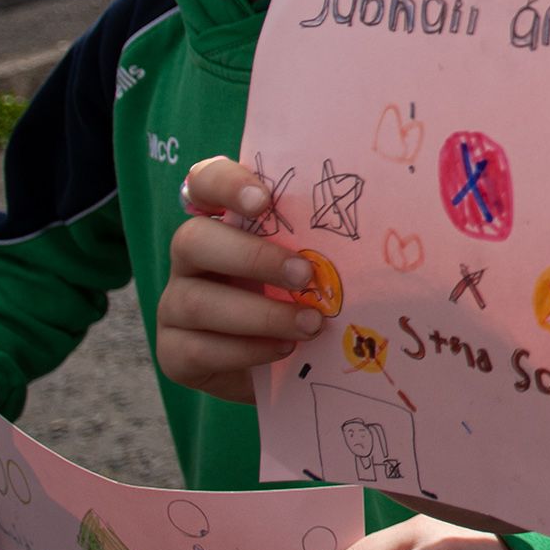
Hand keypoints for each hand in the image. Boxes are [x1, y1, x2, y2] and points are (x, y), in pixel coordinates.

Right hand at [156, 156, 319, 402]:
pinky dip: (246, 351)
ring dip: (260, 314)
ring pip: (195, 302)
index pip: (204, 182)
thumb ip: (321, 242)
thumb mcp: (312, 265)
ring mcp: (174, 305)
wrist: (284, 368)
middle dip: (252, 258)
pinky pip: (198, 349)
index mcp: (220, 221)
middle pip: (192, 240)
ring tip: (309, 324)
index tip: (263, 199)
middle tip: (305, 275)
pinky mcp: (175, 352)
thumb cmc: (302, 299)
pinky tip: (283, 350)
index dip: (226, 184)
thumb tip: (376, 225)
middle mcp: (190, 258)